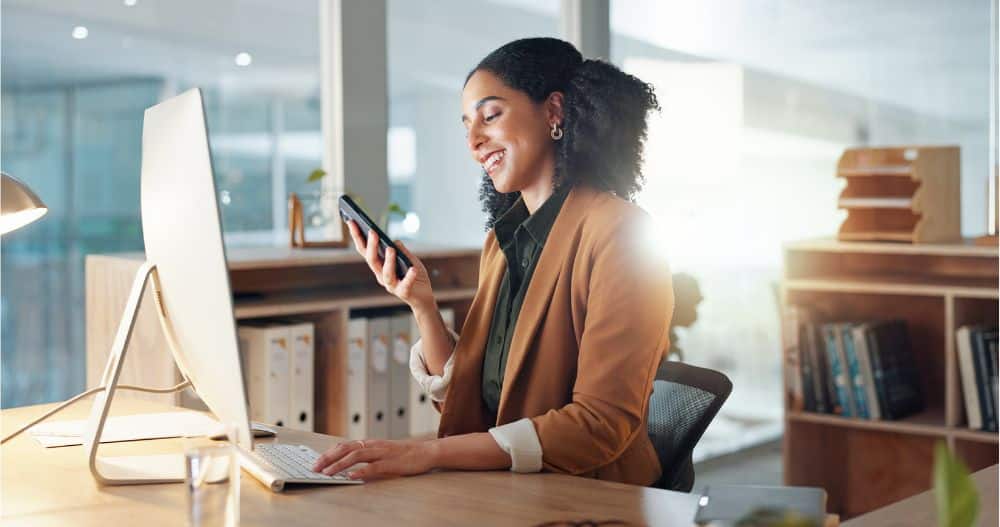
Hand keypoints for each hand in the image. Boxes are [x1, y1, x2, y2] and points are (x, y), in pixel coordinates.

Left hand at [312, 438, 437, 480]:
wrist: (426, 452)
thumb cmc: (403, 454)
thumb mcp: (381, 452)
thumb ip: (366, 456)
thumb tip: (347, 463)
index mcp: (370, 443)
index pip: (344, 445)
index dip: (329, 453)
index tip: (316, 462)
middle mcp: (373, 446)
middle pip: (346, 449)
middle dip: (328, 458)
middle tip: (315, 468)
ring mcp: (382, 453)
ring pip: (356, 456)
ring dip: (340, 465)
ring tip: (328, 473)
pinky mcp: (391, 463)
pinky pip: (374, 467)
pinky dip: (361, 471)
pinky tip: (352, 477)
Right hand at [346, 220, 434, 309]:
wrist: (424, 298)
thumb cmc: (415, 277)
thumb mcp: (409, 260)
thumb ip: (401, 251)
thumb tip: (394, 241)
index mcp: (379, 266)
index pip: (365, 250)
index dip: (357, 236)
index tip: (351, 221)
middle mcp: (381, 276)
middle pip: (372, 260)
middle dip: (371, 246)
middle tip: (372, 231)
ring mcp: (392, 285)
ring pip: (386, 273)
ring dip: (388, 261)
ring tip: (390, 249)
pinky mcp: (404, 293)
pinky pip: (405, 285)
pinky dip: (409, 277)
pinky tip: (413, 269)